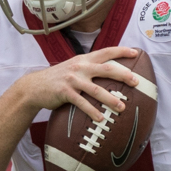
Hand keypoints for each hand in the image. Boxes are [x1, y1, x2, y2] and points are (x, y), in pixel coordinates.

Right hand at [9, 48, 141, 121]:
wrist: (34, 86)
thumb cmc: (58, 79)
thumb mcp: (74, 68)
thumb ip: (89, 68)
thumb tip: (109, 73)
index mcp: (84, 59)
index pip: (106, 52)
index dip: (121, 51)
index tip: (135, 52)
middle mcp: (80, 67)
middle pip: (106, 69)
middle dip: (123, 75)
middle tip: (136, 82)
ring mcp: (72, 79)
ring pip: (96, 89)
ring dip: (111, 99)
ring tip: (122, 107)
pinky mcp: (65, 92)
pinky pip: (82, 103)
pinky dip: (92, 111)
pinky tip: (100, 119)